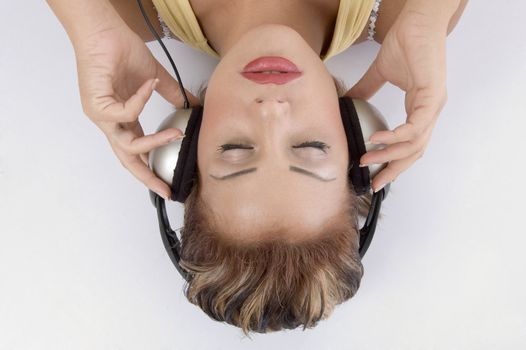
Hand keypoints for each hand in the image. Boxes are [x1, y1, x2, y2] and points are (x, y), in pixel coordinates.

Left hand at [74, 22, 198, 199]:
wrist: (103, 31)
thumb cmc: (121, 51)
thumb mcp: (154, 78)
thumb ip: (172, 94)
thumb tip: (192, 105)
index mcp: (124, 119)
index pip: (137, 151)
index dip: (151, 167)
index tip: (168, 182)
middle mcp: (111, 122)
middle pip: (127, 159)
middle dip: (147, 176)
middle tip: (165, 187)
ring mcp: (102, 116)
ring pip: (127, 144)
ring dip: (154, 141)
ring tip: (176, 135)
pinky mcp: (96, 106)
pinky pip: (125, 115)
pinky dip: (141, 102)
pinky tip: (149, 86)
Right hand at [346, 9, 448, 192]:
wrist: (417, 21)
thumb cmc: (405, 43)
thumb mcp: (380, 74)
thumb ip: (365, 90)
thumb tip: (347, 102)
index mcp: (420, 110)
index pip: (409, 145)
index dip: (393, 162)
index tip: (375, 175)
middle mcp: (430, 112)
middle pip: (415, 152)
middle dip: (393, 170)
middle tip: (374, 182)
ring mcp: (434, 105)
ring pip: (416, 143)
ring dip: (390, 155)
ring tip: (369, 159)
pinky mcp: (433, 95)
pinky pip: (416, 125)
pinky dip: (397, 135)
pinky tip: (378, 138)